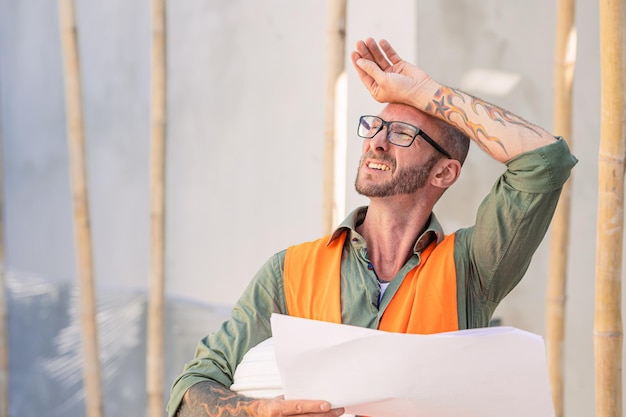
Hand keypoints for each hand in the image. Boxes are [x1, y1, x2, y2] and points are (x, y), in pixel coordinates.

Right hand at [178, 381, 344, 416]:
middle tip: (341, 408)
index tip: (328, 403)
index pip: (295, 408)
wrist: (232, 415)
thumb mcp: (269, 399)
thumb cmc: (254, 405)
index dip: (312, 406)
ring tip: (336, 413)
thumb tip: (304, 389)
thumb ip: (285, 397)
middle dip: (324, 415)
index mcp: (271, 410)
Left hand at [350, 37, 435, 105]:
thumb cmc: (401, 90)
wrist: (421, 89)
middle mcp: (383, 81)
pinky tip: (381, 42)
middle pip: (371, 64)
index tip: (353, 52)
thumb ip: (371, 69)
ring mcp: (392, 73)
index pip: (364, 74)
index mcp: (376, 89)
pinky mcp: (400, 66)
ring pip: (380, 59)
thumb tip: (360, 61)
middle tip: (359, 42)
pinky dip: (386, 49)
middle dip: (365, 53)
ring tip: (369, 39)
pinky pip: (391, 55)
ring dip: (374, 49)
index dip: (358, 63)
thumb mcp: (382, 80)